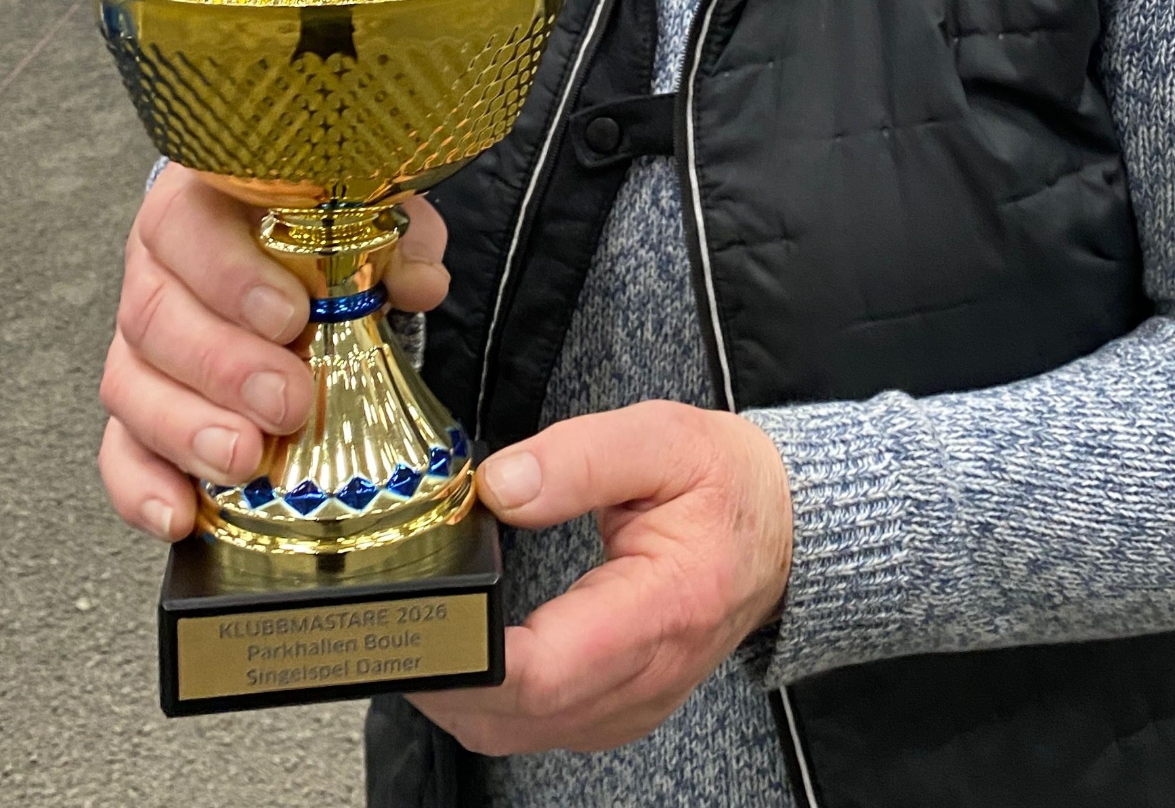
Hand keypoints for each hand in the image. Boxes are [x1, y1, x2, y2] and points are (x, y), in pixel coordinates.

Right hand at [96, 163, 450, 538]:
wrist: (273, 233)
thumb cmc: (312, 220)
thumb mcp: (361, 211)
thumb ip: (394, 239)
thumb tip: (422, 283)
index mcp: (199, 203)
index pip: (189, 228)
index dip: (230, 274)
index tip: (291, 316)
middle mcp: (155, 270)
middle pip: (157, 318)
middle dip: (224, 368)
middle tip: (286, 402)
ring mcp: (140, 342)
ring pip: (132, 386)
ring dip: (187, 431)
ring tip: (243, 460)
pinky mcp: (139, 405)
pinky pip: (120, 450)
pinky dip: (143, 486)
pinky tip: (179, 513)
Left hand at [409, 401, 793, 754]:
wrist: (782, 530)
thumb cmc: (727, 484)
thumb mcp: (664, 438)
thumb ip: (580, 458)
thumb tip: (500, 485)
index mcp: (663, 609)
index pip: (547, 670)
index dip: (470, 659)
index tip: (422, 617)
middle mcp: (646, 678)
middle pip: (514, 717)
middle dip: (441, 675)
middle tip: (393, 616)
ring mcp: (631, 707)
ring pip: (513, 736)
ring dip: (458, 693)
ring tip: (424, 625)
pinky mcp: (616, 712)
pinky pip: (532, 730)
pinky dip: (488, 701)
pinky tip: (469, 652)